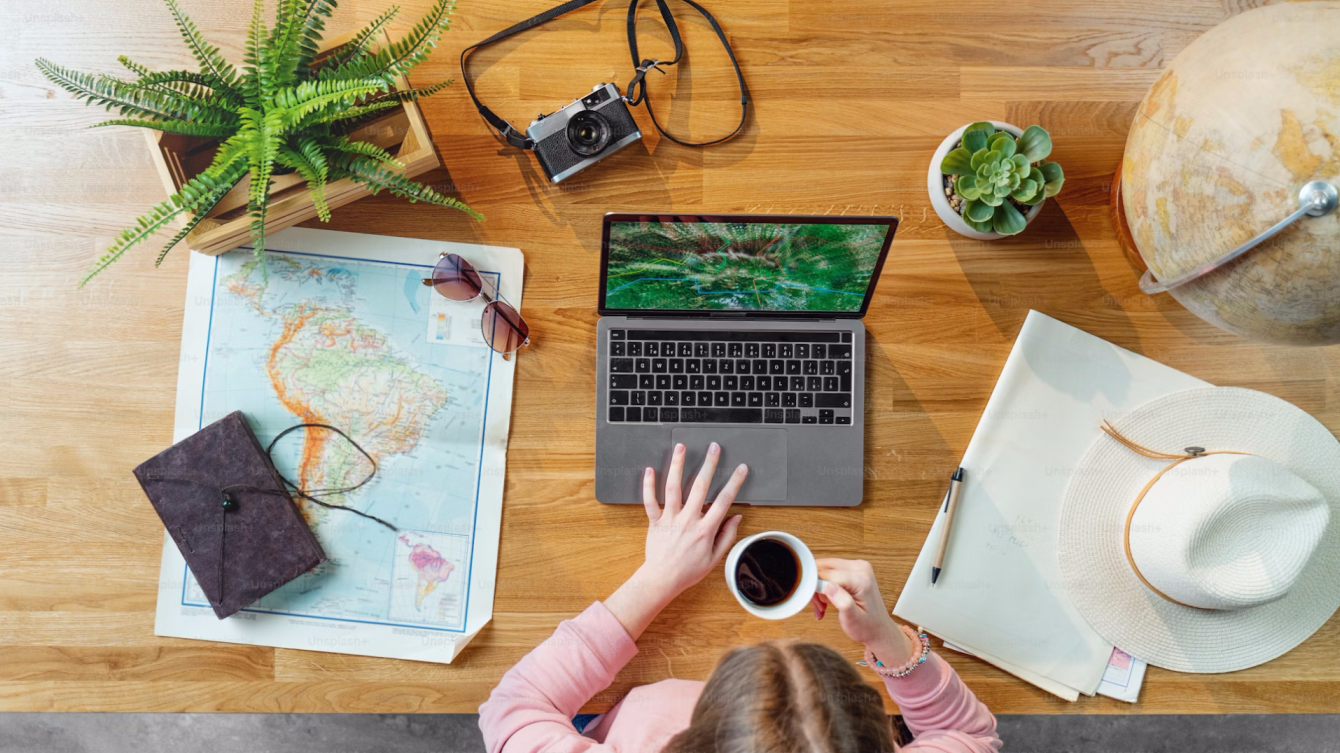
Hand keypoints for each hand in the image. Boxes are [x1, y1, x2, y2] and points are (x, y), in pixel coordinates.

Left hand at [639, 442, 745, 598]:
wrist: (662, 580)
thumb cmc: (688, 571)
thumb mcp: (715, 558)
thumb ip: (727, 536)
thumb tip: (736, 517)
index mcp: (705, 529)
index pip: (724, 501)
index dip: (734, 482)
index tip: (741, 468)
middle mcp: (688, 520)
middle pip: (700, 487)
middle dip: (709, 465)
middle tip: (714, 448)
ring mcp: (670, 519)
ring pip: (673, 488)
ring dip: (678, 465)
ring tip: (681, 448)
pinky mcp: (654, 521)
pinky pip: (650, 501)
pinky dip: (648, 485)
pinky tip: (650, 469)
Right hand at [811, 558, 915, 663]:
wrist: (878, 629)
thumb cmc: (867, 627)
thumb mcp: (852, 619)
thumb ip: (841, 601)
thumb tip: (827, 586)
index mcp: (861, 578)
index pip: (826, 574)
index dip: (815, 588)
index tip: (816, 604)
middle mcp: (859, 567)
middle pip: (823, 568)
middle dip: (815, 587)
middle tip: (819, 606)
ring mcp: (856, 566)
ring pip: (823, 569)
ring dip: (818, 588)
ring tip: (823, 606)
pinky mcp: (852, 568)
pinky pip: (829, 571)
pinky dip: (824, 585)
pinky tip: (827, 600)